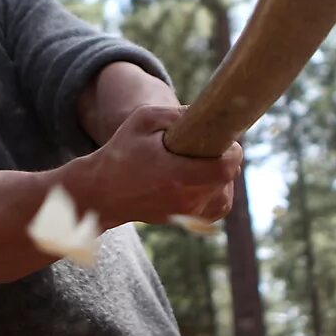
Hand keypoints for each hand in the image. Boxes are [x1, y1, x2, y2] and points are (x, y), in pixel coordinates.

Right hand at [70, 105, 240, 227]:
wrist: (102, 192)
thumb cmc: (122, 152)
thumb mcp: (143, 120)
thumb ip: (177, 114)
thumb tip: (207, 113)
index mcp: (176, 175)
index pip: (225, 168)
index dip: (232, 151)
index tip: (224, 139)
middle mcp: (185, 199)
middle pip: (227, 178)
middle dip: (224, 158)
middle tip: (209, 146)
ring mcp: (186, 213)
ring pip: (225, 194)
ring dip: (221, 176)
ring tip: (203, 161)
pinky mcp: (186, 221)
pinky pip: (217, 207)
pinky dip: (217, 192)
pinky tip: (203, 178)